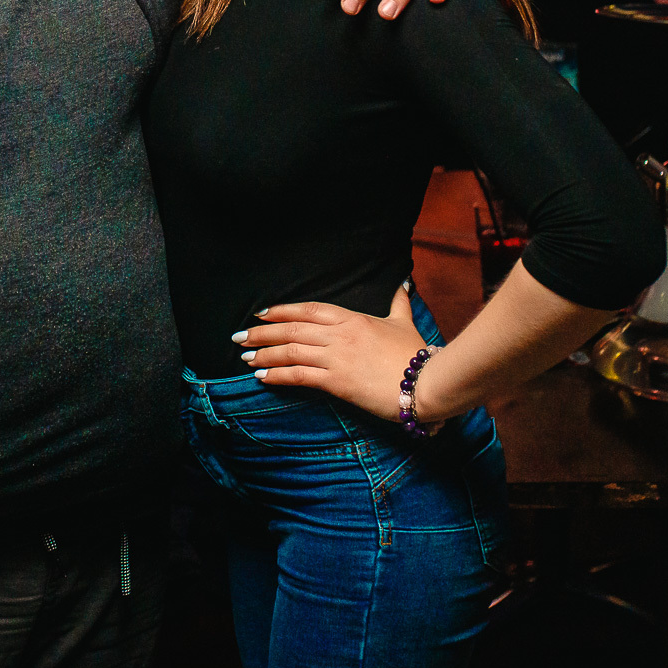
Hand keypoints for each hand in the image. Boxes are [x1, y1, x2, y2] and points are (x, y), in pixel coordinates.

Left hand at [235, 286, 428, 420]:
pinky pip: (300, 376)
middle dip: (262, 333)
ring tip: (245, 358)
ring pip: (291, 351)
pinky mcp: (338, 382)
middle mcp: (339, 335)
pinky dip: (278, 376)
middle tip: (239, 338)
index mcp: (352, 319)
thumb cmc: (416, 353)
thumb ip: (399, 303)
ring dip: (265, 354)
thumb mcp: (404, 322)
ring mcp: (337, 357)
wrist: (427, 381)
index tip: (260, 315)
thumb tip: (404, 284)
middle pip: (292, 329)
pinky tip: (263, 378)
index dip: (281, 311)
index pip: (308, 310)